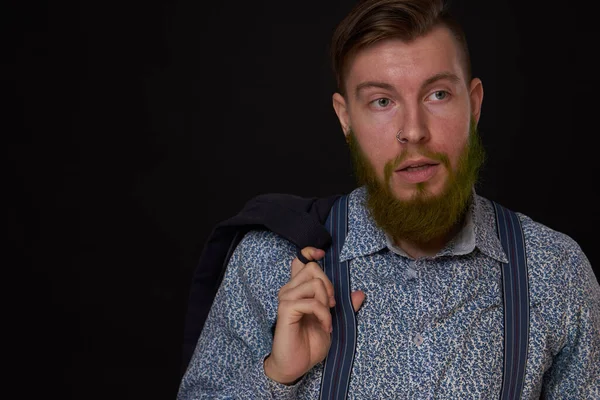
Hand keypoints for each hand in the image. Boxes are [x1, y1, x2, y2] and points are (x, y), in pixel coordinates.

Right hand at [264, 246, 365, 384]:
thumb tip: (361, 293)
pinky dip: (324, 315)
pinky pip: (312, 302)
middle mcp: (289, 290)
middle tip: (331, 306)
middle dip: (328, 285)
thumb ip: (344, 307)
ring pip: (315, 282)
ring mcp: (286, 298)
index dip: (310, 251)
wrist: (295, 366)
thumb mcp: (332, 323)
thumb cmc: (309, 344)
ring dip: (326, 303)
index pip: (299, 260)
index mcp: (298, 289)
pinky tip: (325, 327)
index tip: (322, 254)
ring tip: (327, 319)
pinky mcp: (286, 309)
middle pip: (313, 268)